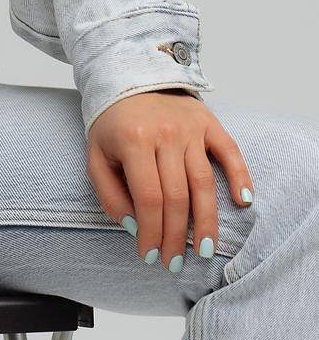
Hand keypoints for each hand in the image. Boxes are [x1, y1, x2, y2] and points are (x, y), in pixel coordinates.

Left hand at [87, 90, 253, 270]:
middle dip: (175, 237)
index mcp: (133, 141)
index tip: (149, 256)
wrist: (128, 76)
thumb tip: (135, 227)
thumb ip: (109, 194)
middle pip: (177, 197)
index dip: (151, 233)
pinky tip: (243, 201)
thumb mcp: (96, 156)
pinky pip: (230, 151)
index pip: (149, 199)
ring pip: (204, 182)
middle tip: (174, 263)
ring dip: (206, 221)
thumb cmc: (112, 124)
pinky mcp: (208, 121)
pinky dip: (240, 176)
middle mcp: (165, 133)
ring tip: (204, 250)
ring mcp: (190, 127)